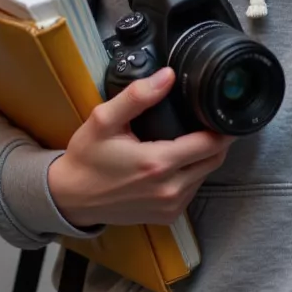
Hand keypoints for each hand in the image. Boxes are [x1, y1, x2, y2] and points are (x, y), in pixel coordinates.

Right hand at [48, 67, 233, 227]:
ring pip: (205, 175)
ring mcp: (170, 206)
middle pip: (214, 160)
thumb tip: (168, 76)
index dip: (221, 127)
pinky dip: (191, 175)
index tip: (220, 113)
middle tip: (208, 122)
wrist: (71, 198)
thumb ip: (137, 96)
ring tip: (190, 139)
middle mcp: (170, 189)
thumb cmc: (87, 157)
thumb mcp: (104, 120)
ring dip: (203, 158)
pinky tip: (176, 162)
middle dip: (216, 140)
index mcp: (158, 163)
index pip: (210, 144)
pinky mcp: (167, 216)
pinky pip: (192, 191)